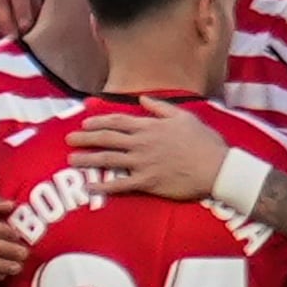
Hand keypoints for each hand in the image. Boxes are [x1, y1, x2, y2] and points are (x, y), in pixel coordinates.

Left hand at [69, 96, 229, 201]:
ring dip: (88, 159)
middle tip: (69, 139)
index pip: (117, 121)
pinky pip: (120, 185)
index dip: (98, 121)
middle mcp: (142, 143)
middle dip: (85, 138)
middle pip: (107, 138)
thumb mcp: (184, 116)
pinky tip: (89, 187)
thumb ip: (160, 108)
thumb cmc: (204, 142)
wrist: (217, 168)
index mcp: (150, 126)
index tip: (85, 122)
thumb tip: (143, 99)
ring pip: (109, 159)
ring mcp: (143, 163)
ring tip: (71, 160)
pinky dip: (103, 187)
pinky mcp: (147, 183)